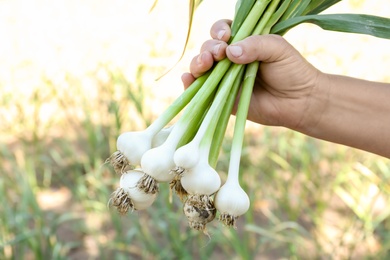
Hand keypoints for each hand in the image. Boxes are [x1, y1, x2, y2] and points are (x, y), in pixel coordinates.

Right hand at [182, 19, 324, 129]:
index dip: (219, 31)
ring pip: (201, 67)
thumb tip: (229, 52)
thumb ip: (255, 45)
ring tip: (205, 64)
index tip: (226, 36)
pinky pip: (200, 90)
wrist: (299, 102)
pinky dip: (189, 84)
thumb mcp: (277, 48)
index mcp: (242, 43)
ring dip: (198, 63)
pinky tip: (188, 79)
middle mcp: (230, 60)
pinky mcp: (221, 98)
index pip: (222, 31)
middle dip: (209, 49)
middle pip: (208, 48)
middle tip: (219, 53)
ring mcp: (224, 79)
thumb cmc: (291, 71)